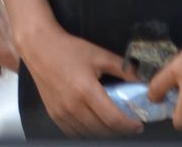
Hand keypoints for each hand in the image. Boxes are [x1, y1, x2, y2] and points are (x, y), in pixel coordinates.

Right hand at [21, 24, 141, 136]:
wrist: (38, 47)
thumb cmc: (68, 49)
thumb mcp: (99, 55)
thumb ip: (123, 68)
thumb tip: (142, 80)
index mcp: (86, 90)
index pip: (113, 119)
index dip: (129, 126)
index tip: (138, 124)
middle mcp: (73, 105)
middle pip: (103, 131)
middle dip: (120, 131)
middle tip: (128, 124)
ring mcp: (62, 112)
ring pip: (89, 135)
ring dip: (104, 133)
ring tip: (112, 124)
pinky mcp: (54, 114)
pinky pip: (74, 133)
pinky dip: (87, 132)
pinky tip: (94, 124)